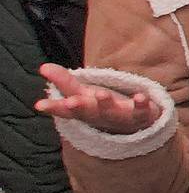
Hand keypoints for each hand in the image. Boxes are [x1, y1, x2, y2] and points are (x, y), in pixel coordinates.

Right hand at [32, 65, 159, 135]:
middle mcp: (101, 116)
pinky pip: (143, 110)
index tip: (40, 105)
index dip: (54, 108)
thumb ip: (64, 82)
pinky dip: (142, 104)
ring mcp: (121, 116)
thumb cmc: (103, 108)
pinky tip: (141, 96)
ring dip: (107, 104)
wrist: (138, 126)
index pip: (66, 110)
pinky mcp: (142, 115)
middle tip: (70, 102)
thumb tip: (43, 66)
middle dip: (79, 107)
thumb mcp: (83, 94)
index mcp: (84, 111)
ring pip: (113, 111)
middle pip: (88, 111)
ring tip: (102, 94)